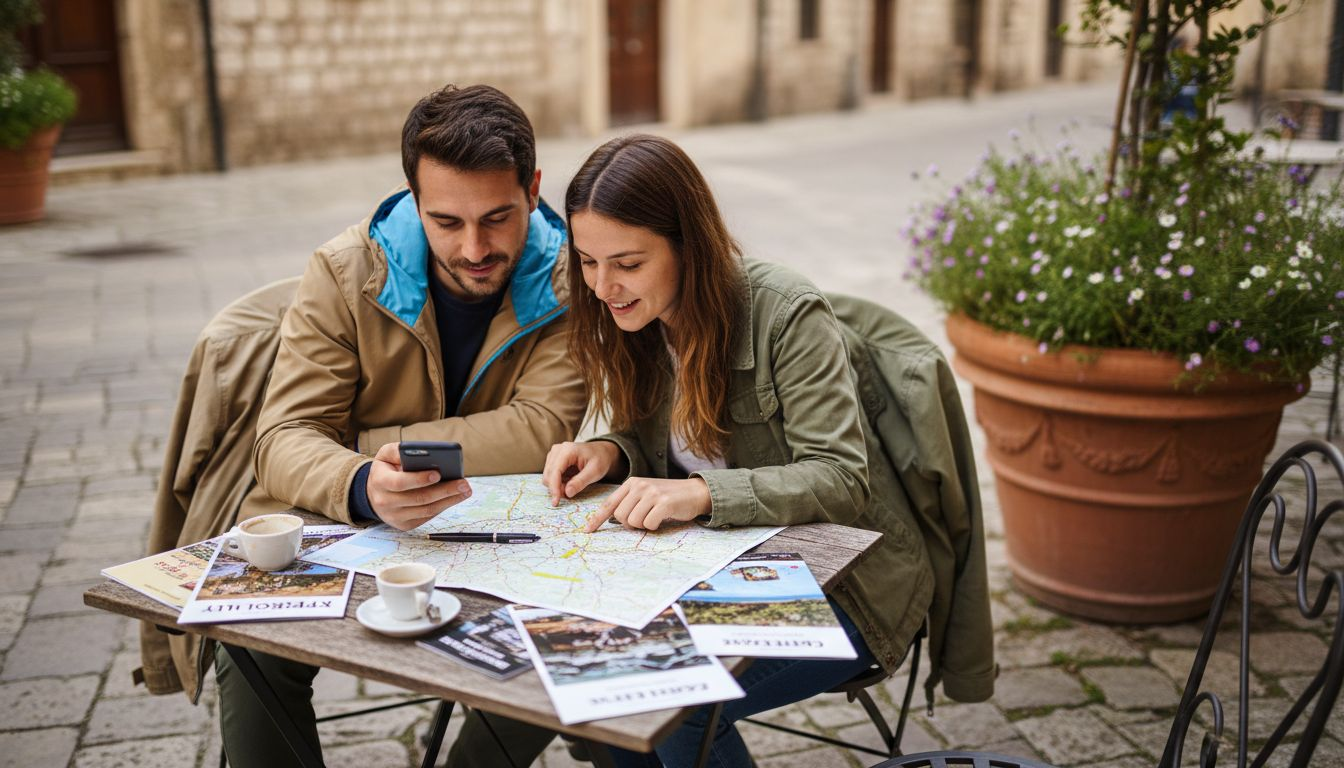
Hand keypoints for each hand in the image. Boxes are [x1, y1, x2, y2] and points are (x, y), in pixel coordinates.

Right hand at [366, 442, 471, 530]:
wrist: (373, 493)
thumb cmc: (385, 469)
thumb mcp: (385, 455)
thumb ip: (399, 450)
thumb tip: (422, 451)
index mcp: (380, 482)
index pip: (400, 482)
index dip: (419, 479)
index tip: (438, 473)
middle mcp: (385, 502)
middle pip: (419, 498)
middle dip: (444, 490)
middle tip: (464, 483)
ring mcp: (394, 516)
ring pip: (426, 510)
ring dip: (449, 500)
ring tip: (465, 490)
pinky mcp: (404, 525)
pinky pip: (427, 517)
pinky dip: (443, 507)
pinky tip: (455, 497)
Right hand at [542, 441, 621, 505]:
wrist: (601, 451)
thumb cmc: (600, 459)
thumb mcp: (595, 472)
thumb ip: (580, 482)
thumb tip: (567, 493)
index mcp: (568, 450)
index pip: (555, 471)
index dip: (554, 488)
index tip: (556, 502)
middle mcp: (558, 450)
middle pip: (548, 475)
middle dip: (556, 488)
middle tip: (570, 494)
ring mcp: (554, 453)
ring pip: (548, 476)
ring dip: (557, 486)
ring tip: (573, 486)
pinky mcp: (553, 459)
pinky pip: (550, 475)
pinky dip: (558, 483)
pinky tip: (569, 482)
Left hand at [583, 477, 710, 532]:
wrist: (695, 492)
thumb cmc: (669, 497)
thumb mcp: (646, 494)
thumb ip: (630, 503)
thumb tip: (613, 521)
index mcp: (632, 483)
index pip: (610, 503)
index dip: (597, 519)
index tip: (587, 531)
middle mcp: (640, 485)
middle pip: (620, 516)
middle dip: (630, 524)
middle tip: (644, 520)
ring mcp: (652, 493)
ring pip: (633, 522)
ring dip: (643, 526)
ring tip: (654, 517)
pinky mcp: (664, 503)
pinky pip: (648, 524)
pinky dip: (654, 526)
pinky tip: (662, 518)